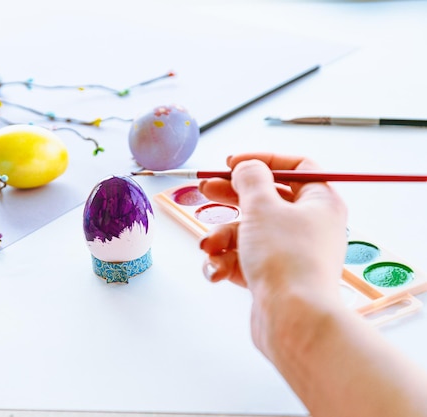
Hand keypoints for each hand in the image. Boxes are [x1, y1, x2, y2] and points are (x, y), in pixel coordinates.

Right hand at [199, 153, 347, 350]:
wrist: (294, 320)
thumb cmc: (286, 259)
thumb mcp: (262, 206)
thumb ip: (250, 178)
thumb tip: (246, 167)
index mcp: (321, 202)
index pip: (296, 167)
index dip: (263, 161)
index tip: (233, 163)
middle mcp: (310, 226)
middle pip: (266, 199)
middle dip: (231, 196)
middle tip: (205, 190)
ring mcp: (292, 254)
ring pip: (249, 232)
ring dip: (222, 237)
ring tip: (209, 247)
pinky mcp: (274, 278)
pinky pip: (245, 259)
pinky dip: (227, 262)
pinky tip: (217, 271)